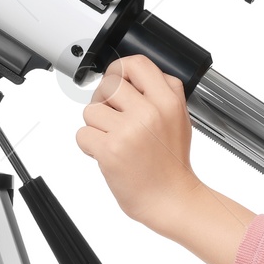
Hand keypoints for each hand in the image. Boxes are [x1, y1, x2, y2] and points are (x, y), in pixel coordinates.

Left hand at [76, 54, 203, 230]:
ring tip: (114, 141)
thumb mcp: (180, 119)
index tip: (117, 83)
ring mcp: (128, 131)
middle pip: (108, 84)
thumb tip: (132, 76)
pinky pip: (83, 134)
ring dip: (96, 127)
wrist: (171, 199)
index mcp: (168, 101)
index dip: (120, 71)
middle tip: (112, 118)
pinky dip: (90, 146)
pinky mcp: (110, 150)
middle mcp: (149, 112)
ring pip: (91, 110)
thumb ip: (162, 93)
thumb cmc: (172, 164)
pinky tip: (107, 154)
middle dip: (103, 101)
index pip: (135, 64)